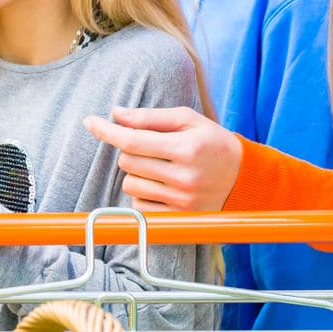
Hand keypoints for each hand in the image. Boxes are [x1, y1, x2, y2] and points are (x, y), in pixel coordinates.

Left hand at [83, 106, 242, 211]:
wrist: (244, 179)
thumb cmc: (213, 142)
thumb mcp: (189, 120)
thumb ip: (151, 117)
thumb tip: (116, 114)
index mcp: (186, 147)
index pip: (133, 140)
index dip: (107, 131)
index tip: (89, 122)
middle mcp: (183, 176)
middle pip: (128, 161)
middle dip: (130, 150)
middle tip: (151, 147)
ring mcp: (181, 200)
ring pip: (130, 184)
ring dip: (135, 173)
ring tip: (158, 167)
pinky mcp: (178, 217)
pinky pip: (138, 205)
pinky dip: (142, 193)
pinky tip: (160, 185)